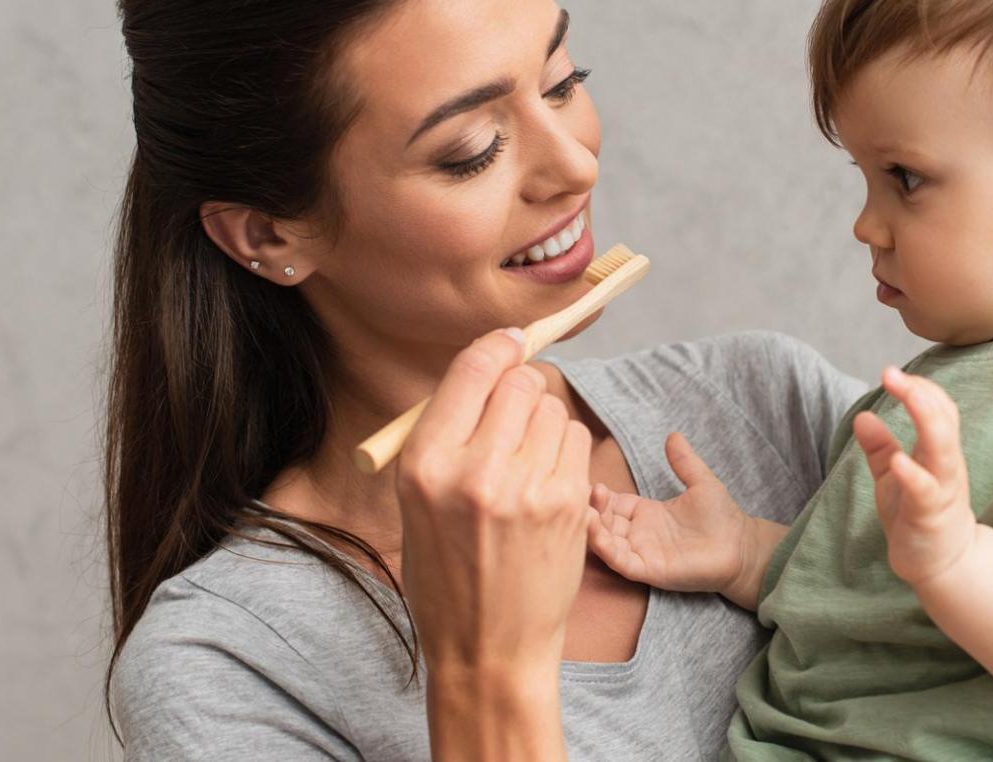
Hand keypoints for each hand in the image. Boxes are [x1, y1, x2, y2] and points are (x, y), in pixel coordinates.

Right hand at [394, 328, 593, 680]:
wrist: (489, 648)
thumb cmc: (447, 575)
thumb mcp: (416, 505)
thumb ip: (443, 437)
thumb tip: (482, 372)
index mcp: (425, 466)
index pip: (470, 371)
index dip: (496, 347)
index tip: (509, 343)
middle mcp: (475, 472)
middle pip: (519, 383)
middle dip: (520, 389)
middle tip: (514, 416)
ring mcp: (528, 489)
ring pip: (553, 409)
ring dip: (544, 423)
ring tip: (526, 463)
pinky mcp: (569, 505)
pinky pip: (576, 440)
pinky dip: (565, 450)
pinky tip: (548, 482)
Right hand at [586, 433, 758, 596]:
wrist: (742, 548)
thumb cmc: (722, 518)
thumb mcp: (701, 483)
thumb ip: (684, 461)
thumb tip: (673, 434)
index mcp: (646, 513)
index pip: (612, 503)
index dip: (599, 495)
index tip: (589, 482)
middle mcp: (638, 534)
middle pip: (603, 521)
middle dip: (589, 510)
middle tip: (577, 495)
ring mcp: (641, 552)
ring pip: (605, 542)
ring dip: (591, 528)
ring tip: (582, 512)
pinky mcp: (648, 570)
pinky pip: (620, 561)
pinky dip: (605, 549)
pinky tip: (595, 533)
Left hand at [854, 365, 978, 585]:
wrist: (942, 565)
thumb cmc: (917, 516)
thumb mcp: (893, 476)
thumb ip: (880, 447)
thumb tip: (862, 416)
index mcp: (938, 452)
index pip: (938, 408)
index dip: (919, 388)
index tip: (891, 373)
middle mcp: (946, 465)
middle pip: (944, 419)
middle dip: (920, 394)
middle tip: (891, 373)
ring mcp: (942, 488)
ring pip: (944, 448)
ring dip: (926, 419)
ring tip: (907, 394)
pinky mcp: (931, 515)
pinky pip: (926, 490)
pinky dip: (913, 474)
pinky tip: (897, 461)